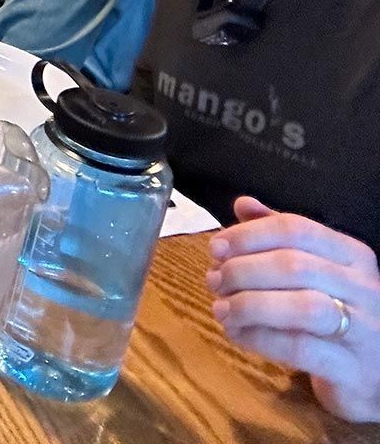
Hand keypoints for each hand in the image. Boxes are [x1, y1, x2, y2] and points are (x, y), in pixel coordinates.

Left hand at [208, 196, 379, 421]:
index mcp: (352, 255)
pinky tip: (237, 334)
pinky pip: (300, 348)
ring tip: (221, 309)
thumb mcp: (318, 271)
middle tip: (213, 282)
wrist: (377, 373)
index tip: (215, 248)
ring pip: (303, 306)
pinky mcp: (353, 369)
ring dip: (249, 304)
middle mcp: (363, 287)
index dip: (248, 235)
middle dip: (242, 270)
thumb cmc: (340, 315)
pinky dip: (259, 338)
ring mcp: (364, 329)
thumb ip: (282, 237)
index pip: (296, 229)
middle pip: (294, 265)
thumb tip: (243, 205)